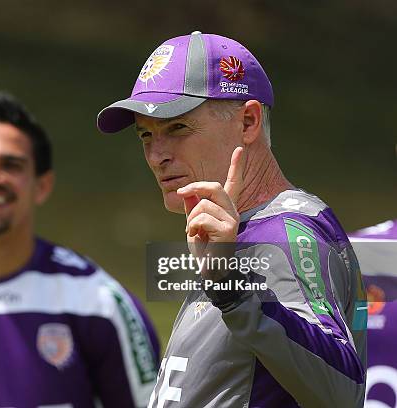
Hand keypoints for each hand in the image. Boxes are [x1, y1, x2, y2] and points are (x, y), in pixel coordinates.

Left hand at [176, 147, 244, 278]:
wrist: (209, 270)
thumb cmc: (202, 249)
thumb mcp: (193, 224)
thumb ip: (192, 206)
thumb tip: (188, 191)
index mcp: (225, 209)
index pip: (233, 183)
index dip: (236, 166)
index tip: (240, 148)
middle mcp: (232, 212)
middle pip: (214, 187)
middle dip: (194, 187)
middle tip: (181, 192)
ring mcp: (232, 220)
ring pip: (202, 205)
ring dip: (190, 219)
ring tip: (194, 233)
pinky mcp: (228, 230)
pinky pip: (201, 218)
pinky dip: (192, 227)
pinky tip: (197, 238)